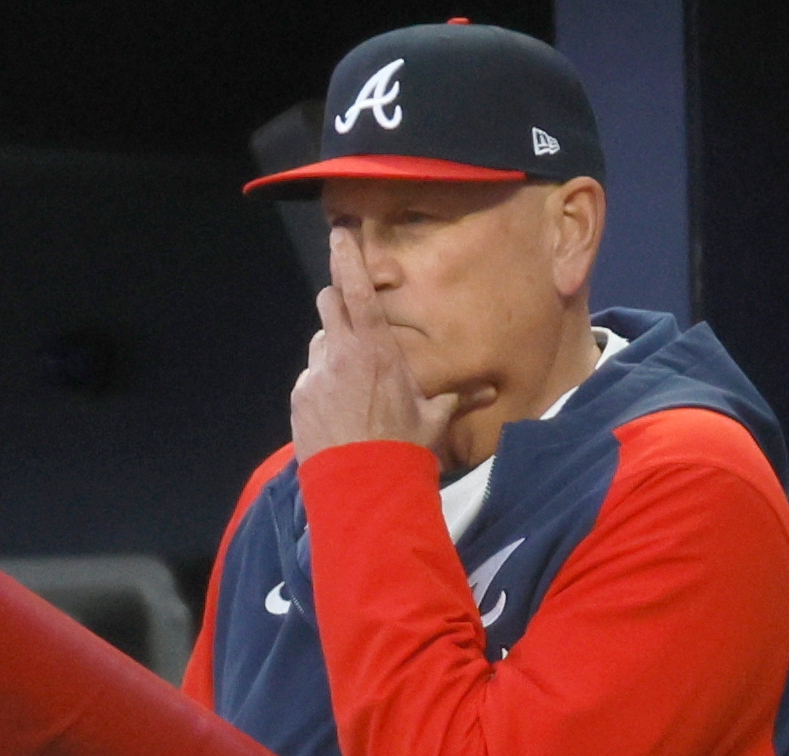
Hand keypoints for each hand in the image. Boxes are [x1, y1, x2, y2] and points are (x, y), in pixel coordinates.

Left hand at [291, 229, 488, 462]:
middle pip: (328, 303)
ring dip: (332, 351)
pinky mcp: (300, 400)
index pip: (355, 289)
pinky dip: (322, 386)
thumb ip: (455, 398)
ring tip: (352, 385)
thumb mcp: (434, 420)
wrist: (363, 489)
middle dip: (337, 301)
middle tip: (353, 321)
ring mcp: (315, 376)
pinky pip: (310, 379)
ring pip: (319, 344)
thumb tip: (488, 391)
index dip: (346, 256)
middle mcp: (340, 353)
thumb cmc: (404, 449)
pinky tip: (339, 413)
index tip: (339, 232)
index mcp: (376, 349)